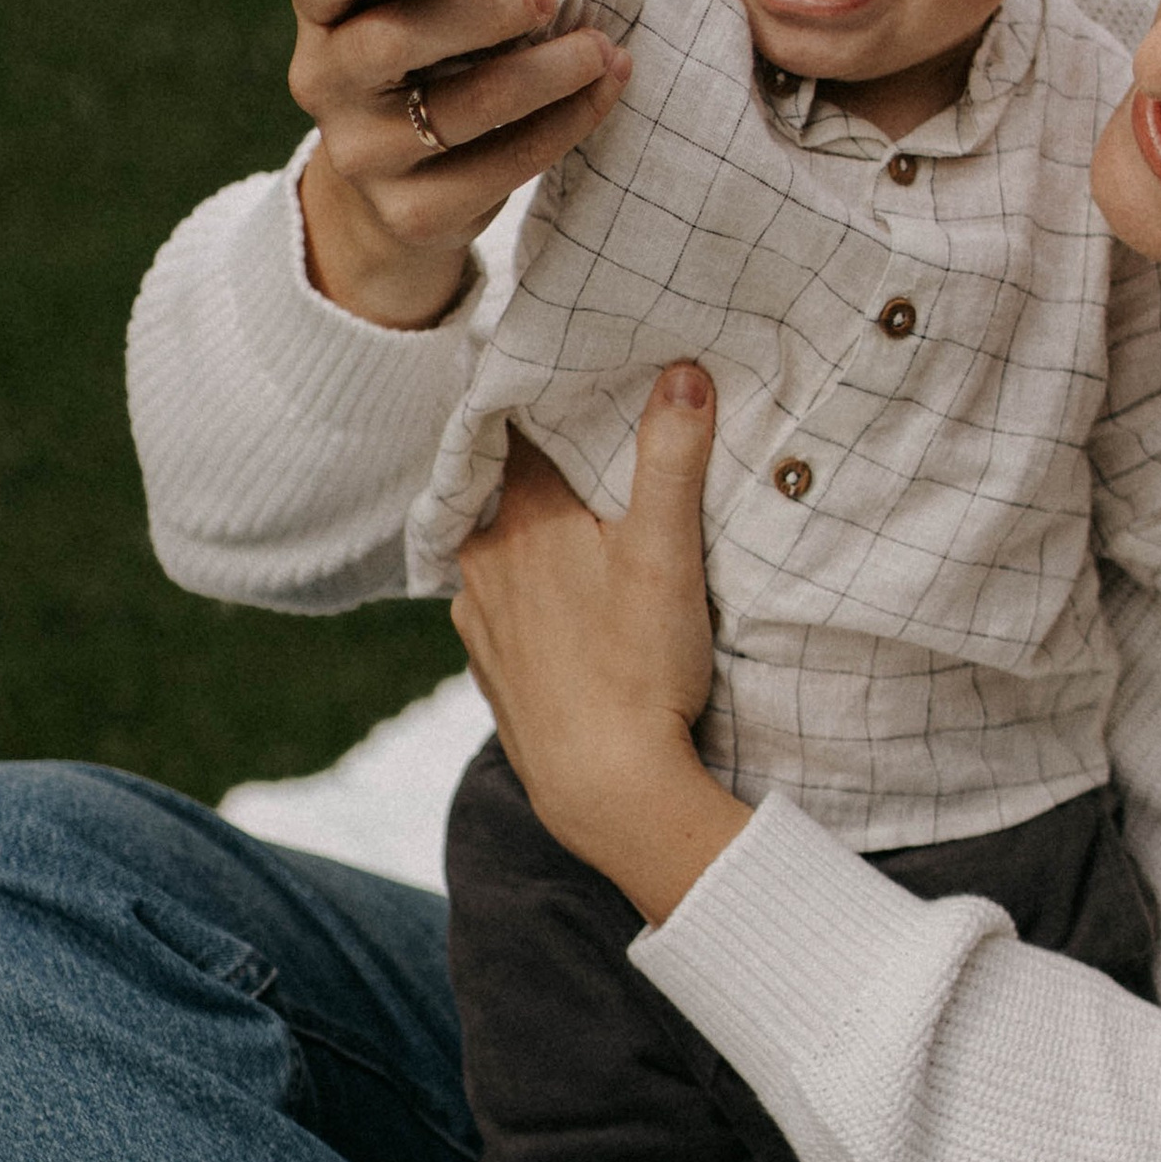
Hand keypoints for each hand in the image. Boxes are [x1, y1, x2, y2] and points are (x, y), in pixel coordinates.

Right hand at [288, 0, 630, 326]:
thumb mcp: (412, 8)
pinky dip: (563, 124)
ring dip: (544, 75)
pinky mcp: (411, 213)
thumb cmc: (425, 63)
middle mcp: (325, 84)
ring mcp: (363, 155)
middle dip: (479, 14)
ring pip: (460, 111)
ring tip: (601, 49)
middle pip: (393, 42)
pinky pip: (500, 167)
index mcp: (322, 17)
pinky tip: (604, 91)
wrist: (394, 193)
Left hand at [451, 372, 750, 924]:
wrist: (603, 789)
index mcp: (522, 516)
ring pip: (503, 553)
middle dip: (548, 477)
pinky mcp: (488, 669)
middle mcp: (483, 559)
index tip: (570, 385)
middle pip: (510, 492)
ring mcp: (477, 619)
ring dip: (536, 544)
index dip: (546, 404)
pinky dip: (531, 602)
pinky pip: (504, 611)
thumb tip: (683, 372)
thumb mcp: (668, 552)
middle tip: (592, 464)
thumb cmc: (639, 668)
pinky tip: (570, 616)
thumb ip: (672, 456)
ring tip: (586, 545)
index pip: (517, 429)